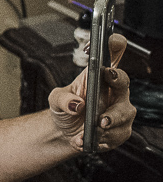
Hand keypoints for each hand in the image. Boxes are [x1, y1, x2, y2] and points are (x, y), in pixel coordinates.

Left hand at [48, 33, 135, 151]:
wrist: (65, 131)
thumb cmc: (65, 108)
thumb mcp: (55, 99)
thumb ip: (62, 99)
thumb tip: (77, 104)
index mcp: (99, 76)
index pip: (112, 55)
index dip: (115, 45)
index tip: (111, 42)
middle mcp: (113, 91)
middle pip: (124, 83)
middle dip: (117, 87)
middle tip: (105, 88)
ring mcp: (120, 110)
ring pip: (125, 113)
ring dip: (109, 122)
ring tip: (95, 128)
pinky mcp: (121, 130)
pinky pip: (118, 134)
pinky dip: (103, 139)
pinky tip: (88, 139)